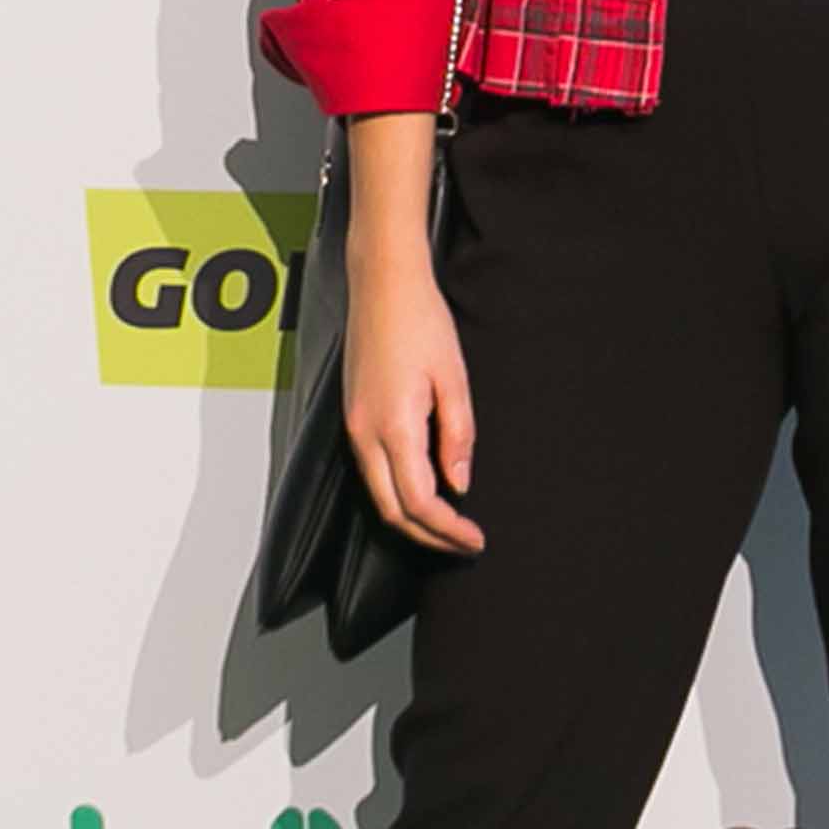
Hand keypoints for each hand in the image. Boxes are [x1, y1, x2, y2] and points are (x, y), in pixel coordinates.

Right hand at [344, 257, 484, 555]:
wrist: (382, 284)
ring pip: (378, 494)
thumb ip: (457, 436)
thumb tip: (460, 485)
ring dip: (412, 517)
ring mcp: (353, 427)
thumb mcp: (454, 378)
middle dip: (429, 536)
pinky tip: (425, 490)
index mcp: (393, 427)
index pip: (419, 502)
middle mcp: (364, 434)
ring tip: (450, 525)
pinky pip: (371, 472)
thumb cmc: (421, 321)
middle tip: (465, 544)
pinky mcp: (352, 417)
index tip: (475, 539)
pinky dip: (397, 493)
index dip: (448, 529)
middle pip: (391, 510)